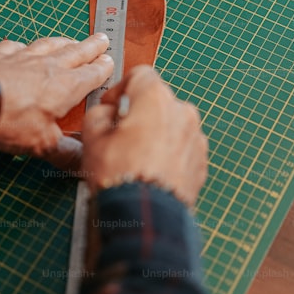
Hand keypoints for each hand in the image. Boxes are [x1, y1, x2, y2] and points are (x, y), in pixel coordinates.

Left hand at [0, 34, 112, 167]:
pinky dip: (25, 46)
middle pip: (76, 52)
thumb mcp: (43, 145)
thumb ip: (66, 154)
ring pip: (50, 45)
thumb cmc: (11, 122)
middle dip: (91, 46)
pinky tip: (24, 47)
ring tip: (71, 40)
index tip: (111, 61)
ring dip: (64, 42)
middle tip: (102, 39)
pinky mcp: (1, 55)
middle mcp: (49, 66)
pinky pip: (18, 46)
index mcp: (66, 87)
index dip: (104, 68)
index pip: (92, 74)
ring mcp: (24, 57)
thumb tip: (85, 166)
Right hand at [81, 66, 207, 207]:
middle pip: (157, 101)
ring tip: (135, 158)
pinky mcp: (201, 162)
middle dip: (138, 113)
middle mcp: (182, 112)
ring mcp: (196, 138)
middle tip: (119, 136)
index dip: (120, 88)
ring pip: (170, 125)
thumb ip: (99, 113)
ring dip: (154, 134)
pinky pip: (181, 148)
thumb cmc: (119, 175)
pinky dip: (167, 154)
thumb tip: (109, 114)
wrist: (146, 218)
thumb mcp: (92, 137)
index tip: (110, 106)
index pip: (140, 75)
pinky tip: (150, 171)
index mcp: (156, 98)